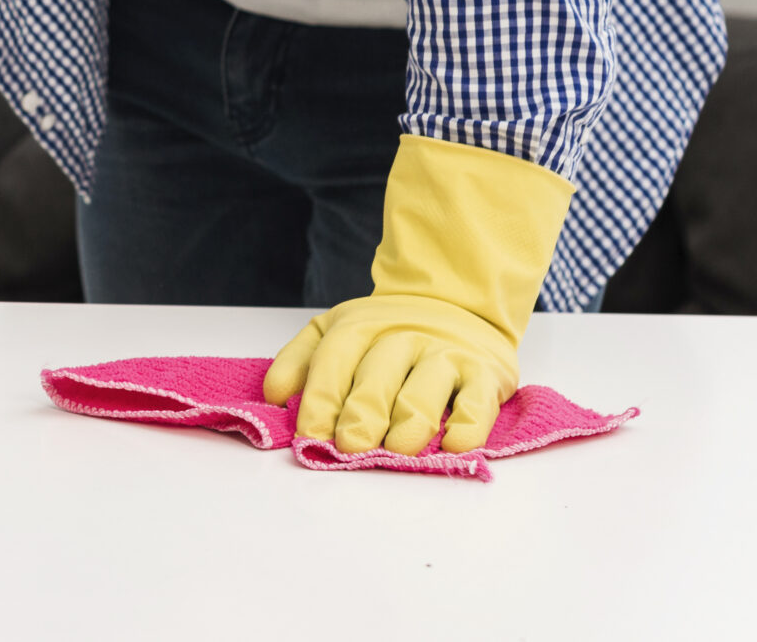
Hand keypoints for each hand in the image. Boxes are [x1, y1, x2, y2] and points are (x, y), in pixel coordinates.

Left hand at [263, 135, 573, 454]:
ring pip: (425, 389)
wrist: (456, 306)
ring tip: (398, 449)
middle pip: (377, 376)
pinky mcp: (484, 375)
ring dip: (411, 421)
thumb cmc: (386, 335)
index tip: (311, 433)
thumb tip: (273, 395)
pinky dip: (467, 424)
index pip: (334, 361)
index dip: (321, 398)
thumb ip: (300, 361)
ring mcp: (444, 356)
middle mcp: (401, 339)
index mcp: (359, 327)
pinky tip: (454, 444)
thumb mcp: (335, 333)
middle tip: (351, 445)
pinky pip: (476, 401)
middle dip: (362, 412)